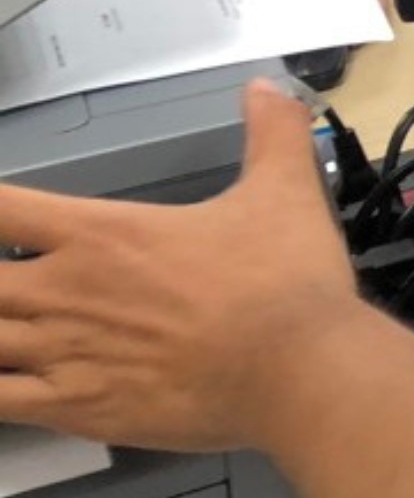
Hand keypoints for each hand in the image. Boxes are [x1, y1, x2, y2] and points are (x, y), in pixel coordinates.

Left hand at [0, 82, 357, 452]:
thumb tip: (265, 87)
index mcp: (99, 234)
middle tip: (3, 281)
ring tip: (4, 325)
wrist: (300, 371)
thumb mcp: (285, 192)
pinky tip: (2, 382)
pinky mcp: (75, 410)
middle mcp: (64, 290)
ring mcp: (63, 354)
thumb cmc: (284, 284)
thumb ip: (270, 133)